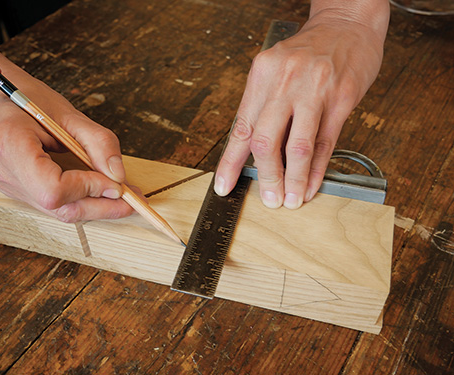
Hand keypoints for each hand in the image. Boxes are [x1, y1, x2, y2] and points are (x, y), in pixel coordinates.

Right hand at [0, 77, 137, 221]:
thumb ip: (99, 143)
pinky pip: (55, 204)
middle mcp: (5, 170)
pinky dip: (83, 201)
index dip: (88, 188)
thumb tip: (118, 176)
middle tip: (132, 202)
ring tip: (124, 198)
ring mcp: (9, 184)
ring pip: (58, 210)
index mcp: (11, 144)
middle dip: (99, 206)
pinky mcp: (19, 190)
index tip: (116, 184)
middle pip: (57, 206)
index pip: (52, 187)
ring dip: (95, 207)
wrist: (1, 101)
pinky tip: (103, 193)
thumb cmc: (33, 101)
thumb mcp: (72, 114)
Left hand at [214, 2, 388, 208]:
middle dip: (265, 176)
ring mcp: (315, 90)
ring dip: (292, 179)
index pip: (241, 127)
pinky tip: (310, 185)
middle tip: (268, 199)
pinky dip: (316, 169)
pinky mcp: (341, 99)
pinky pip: (325, 143)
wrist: (347, 23)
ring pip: (297, 146)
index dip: (231, 162)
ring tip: (289, 199)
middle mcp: (285, 82)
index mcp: (262, 74)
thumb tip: (253, 152)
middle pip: (265, 140)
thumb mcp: (276, 70)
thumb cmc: (309, 52)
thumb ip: (264, 107)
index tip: (223, 185)